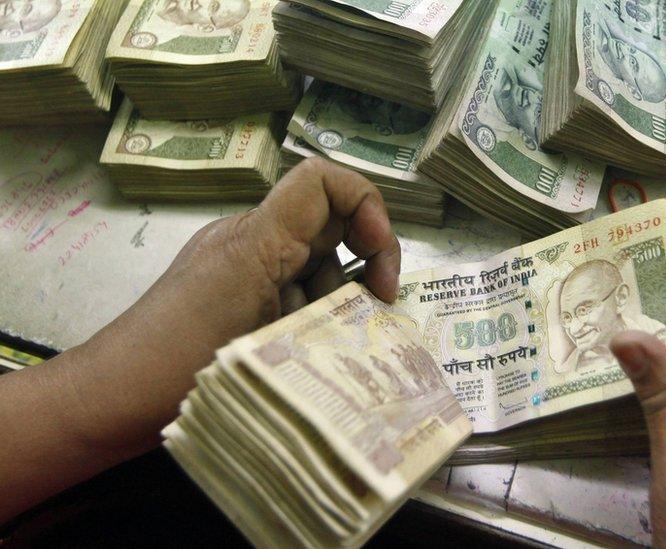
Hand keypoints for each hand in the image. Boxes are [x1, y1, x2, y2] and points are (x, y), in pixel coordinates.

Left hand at [0, 158, 399, 522]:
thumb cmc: (177, 363)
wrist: (110, 400)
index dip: (367, 206)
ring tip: (335, 350)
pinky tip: (312, 359)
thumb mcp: (260, 329)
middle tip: (379, 312)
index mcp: (256, 237)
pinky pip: (296, 298)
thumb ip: (321, 304)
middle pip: (333, 229)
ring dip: (341, 305)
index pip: (323, 182)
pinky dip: (316, 322)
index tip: (377, 259)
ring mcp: (247, 275)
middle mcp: (254, 244)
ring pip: (320, 271)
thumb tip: (376, 306)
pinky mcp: (242, 305)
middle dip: (365, 268)